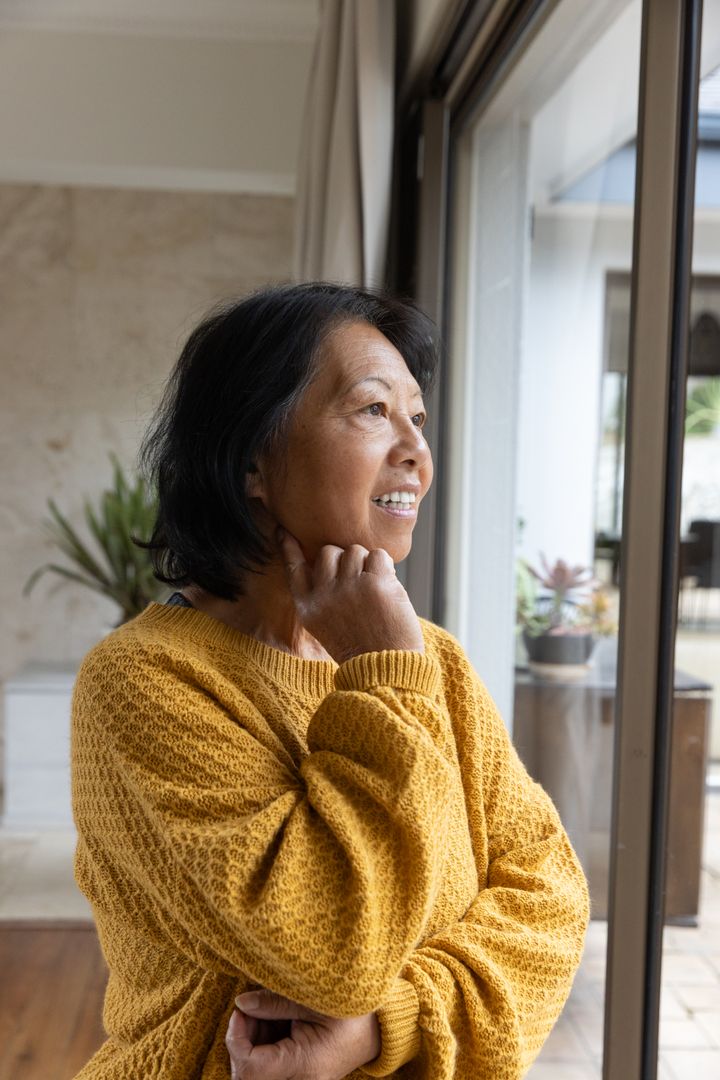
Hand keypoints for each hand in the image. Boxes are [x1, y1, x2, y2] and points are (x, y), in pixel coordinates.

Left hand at [226, 987, 380, 1079]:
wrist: (379, 1027)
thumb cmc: (352, 1008)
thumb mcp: (313, 998)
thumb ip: (275, 1002)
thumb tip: (241, 1003)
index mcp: (305, 1064)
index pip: (251, 1067)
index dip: (236, 1039)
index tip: (240, 1010)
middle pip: (248, 1074)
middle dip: (241, 1041)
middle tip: (250, 1009)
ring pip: (255, 1072)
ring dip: (251, 1042)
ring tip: (265, 1012)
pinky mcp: (298, 1075)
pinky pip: (268, 1067)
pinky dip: (262, 1045)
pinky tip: (273, 1021)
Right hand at [279, 530, 424, 663]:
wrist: (386, 671)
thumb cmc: (362, 649)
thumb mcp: (327, 628)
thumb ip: (324, 598)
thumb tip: (335, 561)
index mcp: (308, 608)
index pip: (294, 569)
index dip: (288, 548)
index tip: (282, 530)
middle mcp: (324, 595)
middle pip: (329, 552)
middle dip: (345, 559)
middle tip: (360, 582)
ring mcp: (348, 587)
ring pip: (355, 550)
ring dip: (368, 563)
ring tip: (375, 590)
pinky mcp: (375, 583)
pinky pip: (378, 555)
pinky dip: (386, 566)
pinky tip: (388, 586)